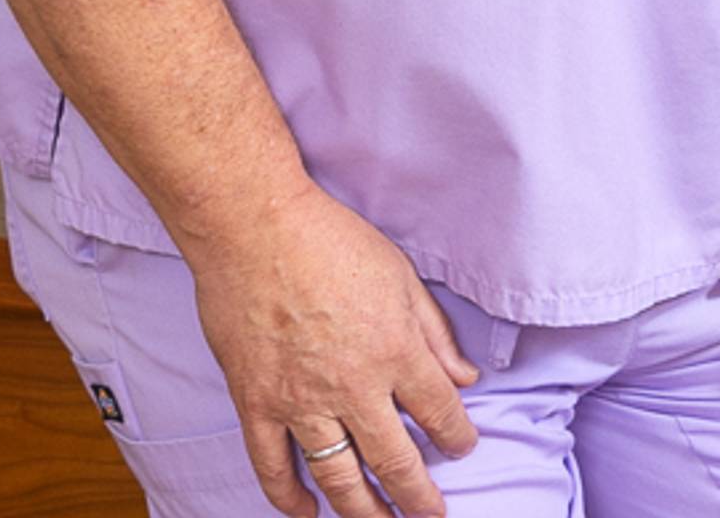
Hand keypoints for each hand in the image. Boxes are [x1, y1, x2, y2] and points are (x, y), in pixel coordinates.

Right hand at [182, 183, 480, 517]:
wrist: (254, 230)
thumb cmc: (331, 241)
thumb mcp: (401, 276)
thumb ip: (435, 333)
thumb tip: (465, 377)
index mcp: (395, 351)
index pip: (439, 413)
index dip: (457, 437)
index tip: (463, 449)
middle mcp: (352, 387)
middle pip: (395, 459)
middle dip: (419, 496)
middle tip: (433, 514)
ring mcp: (300, 402)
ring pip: (338, 476)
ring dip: (364, 510)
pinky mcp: (255, 404)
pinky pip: (273, 467)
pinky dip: (290, 498)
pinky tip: (309, 512)